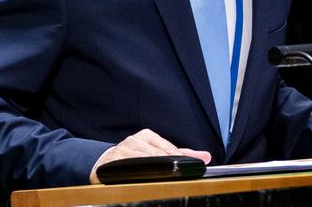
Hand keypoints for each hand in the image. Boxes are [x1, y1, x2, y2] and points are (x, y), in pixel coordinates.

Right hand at [89, 129, 211, 183]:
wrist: (105, 162)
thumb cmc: (136, 156)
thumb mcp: (158, 152)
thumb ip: (182, 154)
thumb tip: (206, 157)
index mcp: (147, 135)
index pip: (168, 148)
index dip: (180, 156)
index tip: (193, 162)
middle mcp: (135, 140)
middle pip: (157, 154)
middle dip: (170, 163)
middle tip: (180, 170)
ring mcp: (124, 149)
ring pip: (145, 160)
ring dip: (155, 167)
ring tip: (163, 172)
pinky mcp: (114, 161)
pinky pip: (129, 167)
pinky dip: (138, 171)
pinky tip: (144, 175)